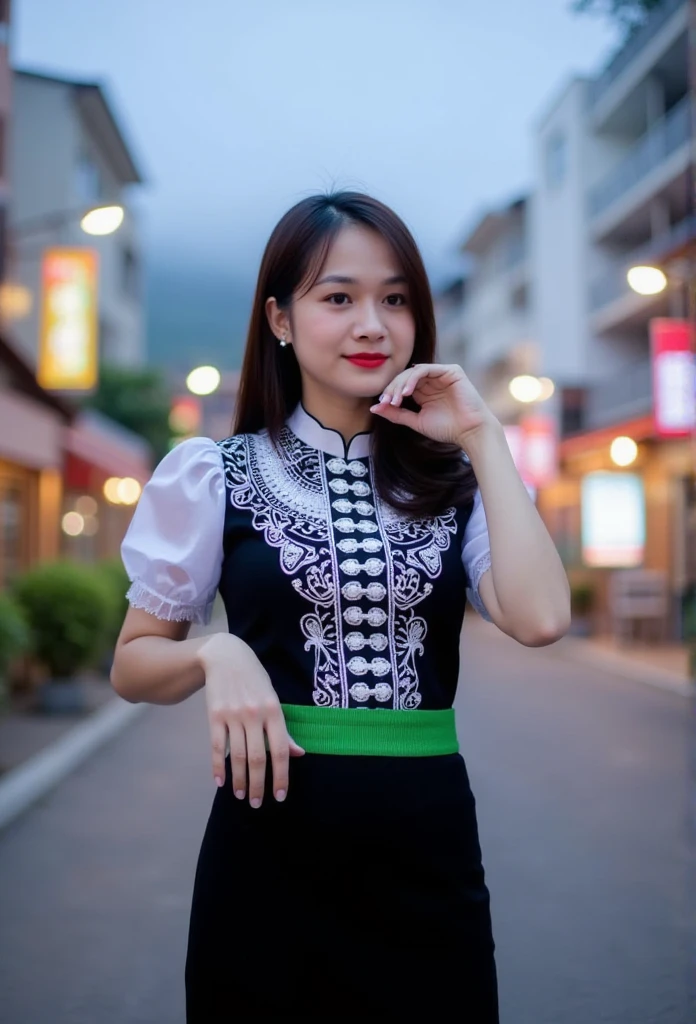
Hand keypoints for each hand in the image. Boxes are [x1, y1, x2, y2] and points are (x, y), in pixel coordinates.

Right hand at [198, 633, 304, 806]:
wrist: (226, 656)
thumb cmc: (255, 679)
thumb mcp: (274, 699)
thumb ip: (284, 729)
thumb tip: (299, 753)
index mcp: (274, 711)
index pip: (280, 750)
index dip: (281, 775)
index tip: (280, 795)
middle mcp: (254, 714)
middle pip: (256, 758)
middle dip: (258, 785)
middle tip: (257, 803)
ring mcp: (233, 715)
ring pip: (236, 756)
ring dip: (238, 780)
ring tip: (240, 795)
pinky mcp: (214, 715)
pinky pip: (216, 746)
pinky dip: (217, 766)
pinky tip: (220, 782)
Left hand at [370, 363, 495, 449]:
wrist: (469, 432)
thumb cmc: (447, 429)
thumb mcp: (416, 421)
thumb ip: (396, 414)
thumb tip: (373, 408)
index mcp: (424, 391)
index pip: (401, 385)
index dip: (390, 393)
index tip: (381, 405)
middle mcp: (432, 380)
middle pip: (405, 377)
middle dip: (393, 389)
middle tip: (386, 401)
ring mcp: (441, 374)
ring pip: (413, 372)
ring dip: (401, 384)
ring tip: (395, 398)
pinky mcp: (451, 371)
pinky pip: (426, 369)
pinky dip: (413, 379)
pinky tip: (406, 392)